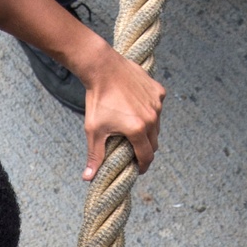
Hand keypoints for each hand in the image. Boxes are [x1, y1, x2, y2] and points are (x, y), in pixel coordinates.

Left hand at [80, 43, 165, 179]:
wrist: (103, 68)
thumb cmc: (97, 100)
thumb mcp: (94, 131)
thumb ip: (95, 156)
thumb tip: (88, 179)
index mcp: (137, 130)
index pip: (146, 156)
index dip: (142, 166)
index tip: (138, 169)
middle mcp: (151, 117)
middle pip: (154, 143)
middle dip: (145, 150)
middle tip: (134, 151)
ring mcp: (156, 103)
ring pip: (157, 126)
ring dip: (148, 131)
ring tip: (134, 130)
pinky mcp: (158, 91)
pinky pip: (157, 107)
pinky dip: (150, 112)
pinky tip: (136, 109)